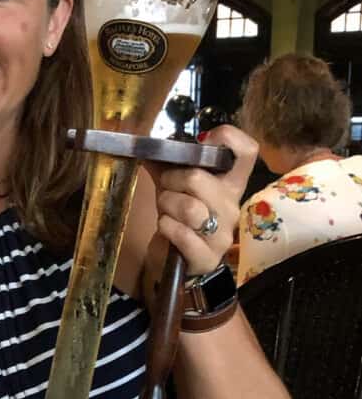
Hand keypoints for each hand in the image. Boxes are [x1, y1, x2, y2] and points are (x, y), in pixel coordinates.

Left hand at [148, 125, 256, 277]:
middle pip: (197, 178)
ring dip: (166, 205)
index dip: (227, 138)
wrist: (175, 260)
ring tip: (166, 210)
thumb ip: (166, 164)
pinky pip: (181, 232)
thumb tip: (150, 145)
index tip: (202, 141)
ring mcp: (222, 234)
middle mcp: (232, 206)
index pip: (247, 152)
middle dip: (170, 181)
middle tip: (166, 189)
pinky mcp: (208, 257)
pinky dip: (166, 227)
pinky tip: (167, 229)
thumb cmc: (179, 218)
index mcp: (230, 184)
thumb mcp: (174, 187)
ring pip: (188, 207)